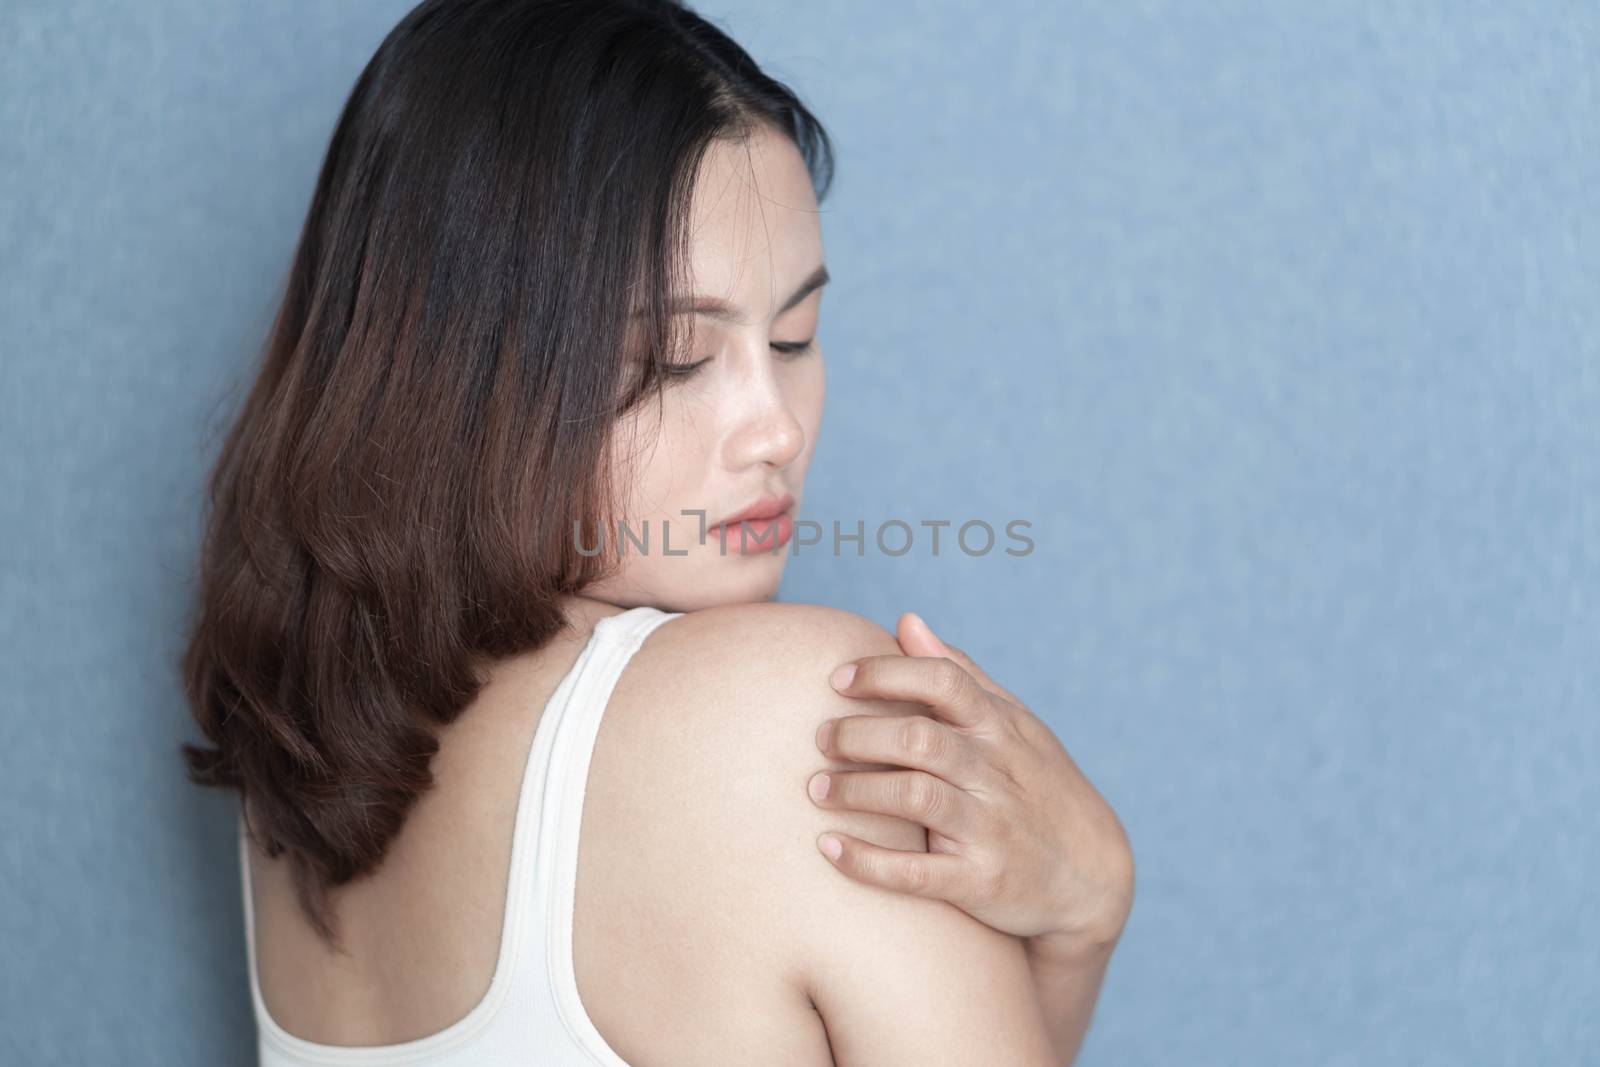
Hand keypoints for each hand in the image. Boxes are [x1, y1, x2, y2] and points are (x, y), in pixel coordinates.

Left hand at [810, 612, 1134, 955]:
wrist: (1092, 875)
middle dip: (858, 735)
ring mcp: (989, 828)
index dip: (886, 674)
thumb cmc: (1037, 786)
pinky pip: (915, 872)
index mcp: (999, 728)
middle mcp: (995, 772)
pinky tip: (829, 847)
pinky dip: (867, 860)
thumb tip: (906, 621)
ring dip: (856, 791)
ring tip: (817, 788)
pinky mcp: (980, 883)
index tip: (838, 680)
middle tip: (819, 738)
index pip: (942, 682)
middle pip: (919, 739)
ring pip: (914, 797)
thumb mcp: (1013, 724)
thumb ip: (959, 674)